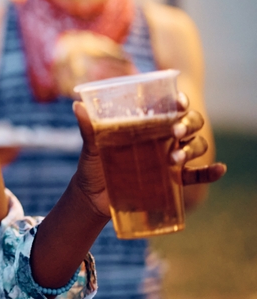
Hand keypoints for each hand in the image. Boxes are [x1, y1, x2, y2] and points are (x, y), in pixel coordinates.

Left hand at [71, 92, 226, 216]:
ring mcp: (170, 159)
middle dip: (188, 123)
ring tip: (175, 157)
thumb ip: (88, 128)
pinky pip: (198, 175)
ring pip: (195, 146)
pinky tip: (219, 170)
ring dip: (193, 148)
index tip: (178, 100)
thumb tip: (77, 106)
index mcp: (146, 126)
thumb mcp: (90, 147)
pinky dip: (211, 172)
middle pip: (189, 124)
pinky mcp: (173, 180)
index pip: (168, 108)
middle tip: (175, 130)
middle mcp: (163, 139)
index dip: (178, 102)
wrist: (92, 197)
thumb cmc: (93, 166)